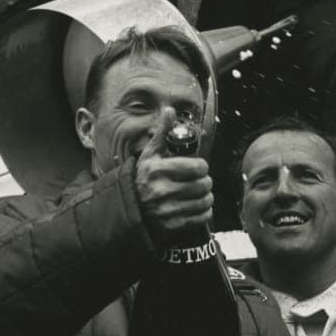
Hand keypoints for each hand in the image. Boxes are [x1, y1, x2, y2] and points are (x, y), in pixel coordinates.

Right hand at [135, 108, 213, 246]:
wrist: (129, 208)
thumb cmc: (143, 178)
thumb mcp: (150, 154)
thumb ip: (163, 133)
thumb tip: (169, 109)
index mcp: (157, 171)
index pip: (197, 167)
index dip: (201, 166)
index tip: (198, 167)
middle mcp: (162, 191)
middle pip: (204, 184)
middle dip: (205, 181)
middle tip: (200, 181)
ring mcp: (167, 210)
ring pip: (205, 201)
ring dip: (206, 196)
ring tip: (200, 193)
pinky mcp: (173, 226)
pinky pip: (202, 217)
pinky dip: (204, 211)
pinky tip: (197, 206)